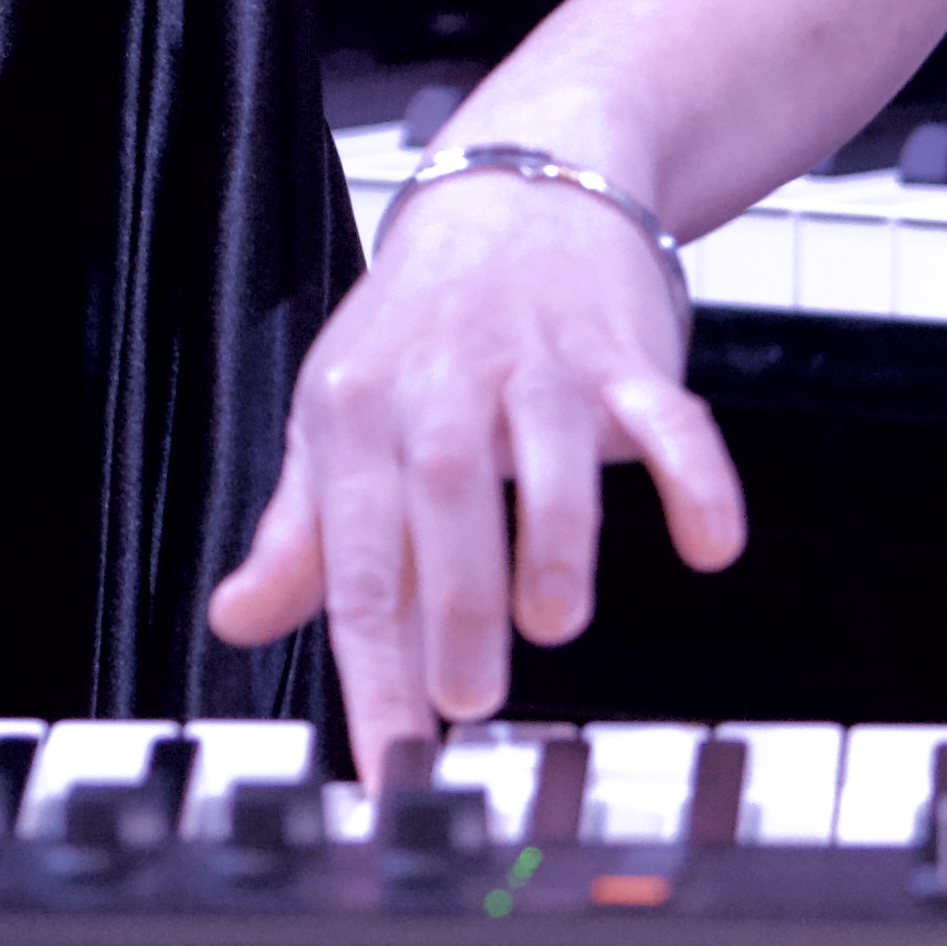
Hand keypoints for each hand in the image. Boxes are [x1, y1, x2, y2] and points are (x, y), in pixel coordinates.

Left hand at [200, 165, 746, 782]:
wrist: (519, 189)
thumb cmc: (420, 326)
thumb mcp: (339, 418)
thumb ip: (299, 533)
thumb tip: (236, 618)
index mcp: (357, 408)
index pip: (353, 550)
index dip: (368, 661)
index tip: (385, 756)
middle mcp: (443, 379)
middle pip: (440, 491)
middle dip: (453, 602)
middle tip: (467, 701)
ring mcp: (537, 360)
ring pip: (544, 447)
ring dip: (552, 539)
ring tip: (554, 623)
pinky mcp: (622, 351)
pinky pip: (665, 414)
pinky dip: (695, 476)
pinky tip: (710, 544)